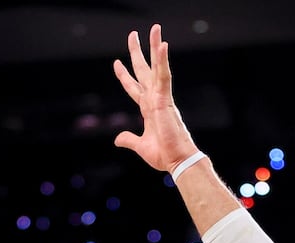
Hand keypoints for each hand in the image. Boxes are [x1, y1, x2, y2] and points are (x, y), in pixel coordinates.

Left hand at [112, 24, 200, 172]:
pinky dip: (163, 61)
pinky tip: (162, 45)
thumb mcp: (140, 146)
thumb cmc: (164, 155)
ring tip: (154, 29)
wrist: (177, 161)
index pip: (134, 87)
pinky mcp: (166, 100)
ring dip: (154, 47)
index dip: (124, 75)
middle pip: (144, 70)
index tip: (116, 63)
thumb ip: (129, 139)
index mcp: (148, 109)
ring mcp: (161, 98)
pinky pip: (164, 76)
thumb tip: (117, 139)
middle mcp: (154, 99)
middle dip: (137, 52)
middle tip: (133, 34)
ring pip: (156, 67)